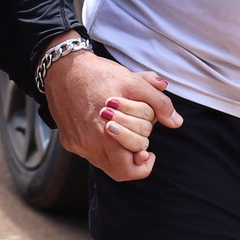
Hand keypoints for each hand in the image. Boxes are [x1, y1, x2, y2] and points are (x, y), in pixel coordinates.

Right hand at [42, 43, 180, 182]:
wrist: (62, 68)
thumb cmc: (98, 74)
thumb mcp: (134, 82)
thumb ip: (159, 103)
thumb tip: (176, 122)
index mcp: (107, 134)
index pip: (131, 168)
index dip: (144, 162)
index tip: (148, 152)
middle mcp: (89, 144)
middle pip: (119, 171)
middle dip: (134, 155)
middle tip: (138, 138)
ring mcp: (77, 144)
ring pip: (104, 164)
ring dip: (118, 153)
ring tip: (124, 133)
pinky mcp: (68, 140)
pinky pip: (89, 153)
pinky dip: (102, 145)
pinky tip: (104, 127)